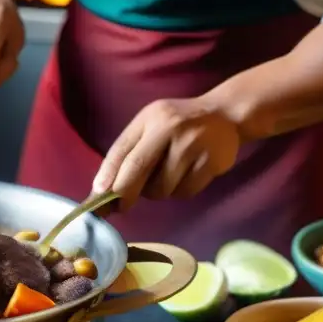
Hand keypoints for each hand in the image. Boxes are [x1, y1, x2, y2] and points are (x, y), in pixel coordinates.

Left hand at [92, 98, 241, 210]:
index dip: (108, 174)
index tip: (97, 195)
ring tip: (165, 177)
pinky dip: (179, 192)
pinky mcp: (212, 162)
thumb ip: (129, 150)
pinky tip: (185, 177)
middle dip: (124, 192)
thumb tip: (104, 188)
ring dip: (157, 192)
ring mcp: (193, 145)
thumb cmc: (177, 123)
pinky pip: (185, 191)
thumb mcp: (150, 125)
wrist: (224, 115)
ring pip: (162, 186)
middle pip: (139, 168)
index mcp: (150, 118)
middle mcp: (170, 128)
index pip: (123, 149)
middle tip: (120, 206)